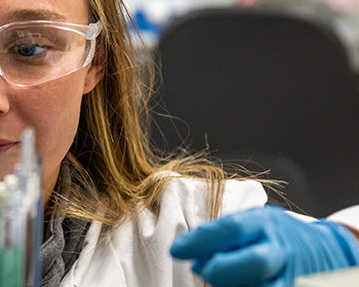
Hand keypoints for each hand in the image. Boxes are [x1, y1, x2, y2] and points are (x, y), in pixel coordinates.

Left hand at [171, 205, 358, 285]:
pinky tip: (239, 285)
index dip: (201, 240)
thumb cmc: (276, 235)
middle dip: (220, 270)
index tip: (176, 250)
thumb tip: (187, 253)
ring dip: (230, 286)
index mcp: (265, 223)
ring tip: (223, 279)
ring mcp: (292, 276)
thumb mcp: (252, 222)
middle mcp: (281, 250)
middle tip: (204, 270)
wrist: (326, 250)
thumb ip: (222, 235)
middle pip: (251, 263)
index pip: (231, 228)